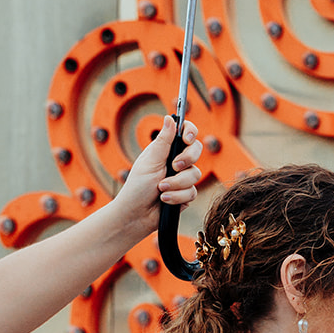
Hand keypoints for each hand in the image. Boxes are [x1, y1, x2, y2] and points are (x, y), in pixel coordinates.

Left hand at [113, 115, 202, 230]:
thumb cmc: (137, 186)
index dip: (190, 132)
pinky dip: (177, 197)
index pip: (186, 133)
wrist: (136, 215)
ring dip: (177, 183)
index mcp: (166, 150)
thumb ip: (163, 140)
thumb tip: (170, 117)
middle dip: (186, 159)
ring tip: (161, 189)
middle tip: (173, 166)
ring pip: (195, 175)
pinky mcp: (186, 195)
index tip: (187, 138)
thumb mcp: (150, 160)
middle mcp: (176, 162)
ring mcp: (182, 179)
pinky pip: (192, 192)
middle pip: (196, 151)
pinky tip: (165, 200)